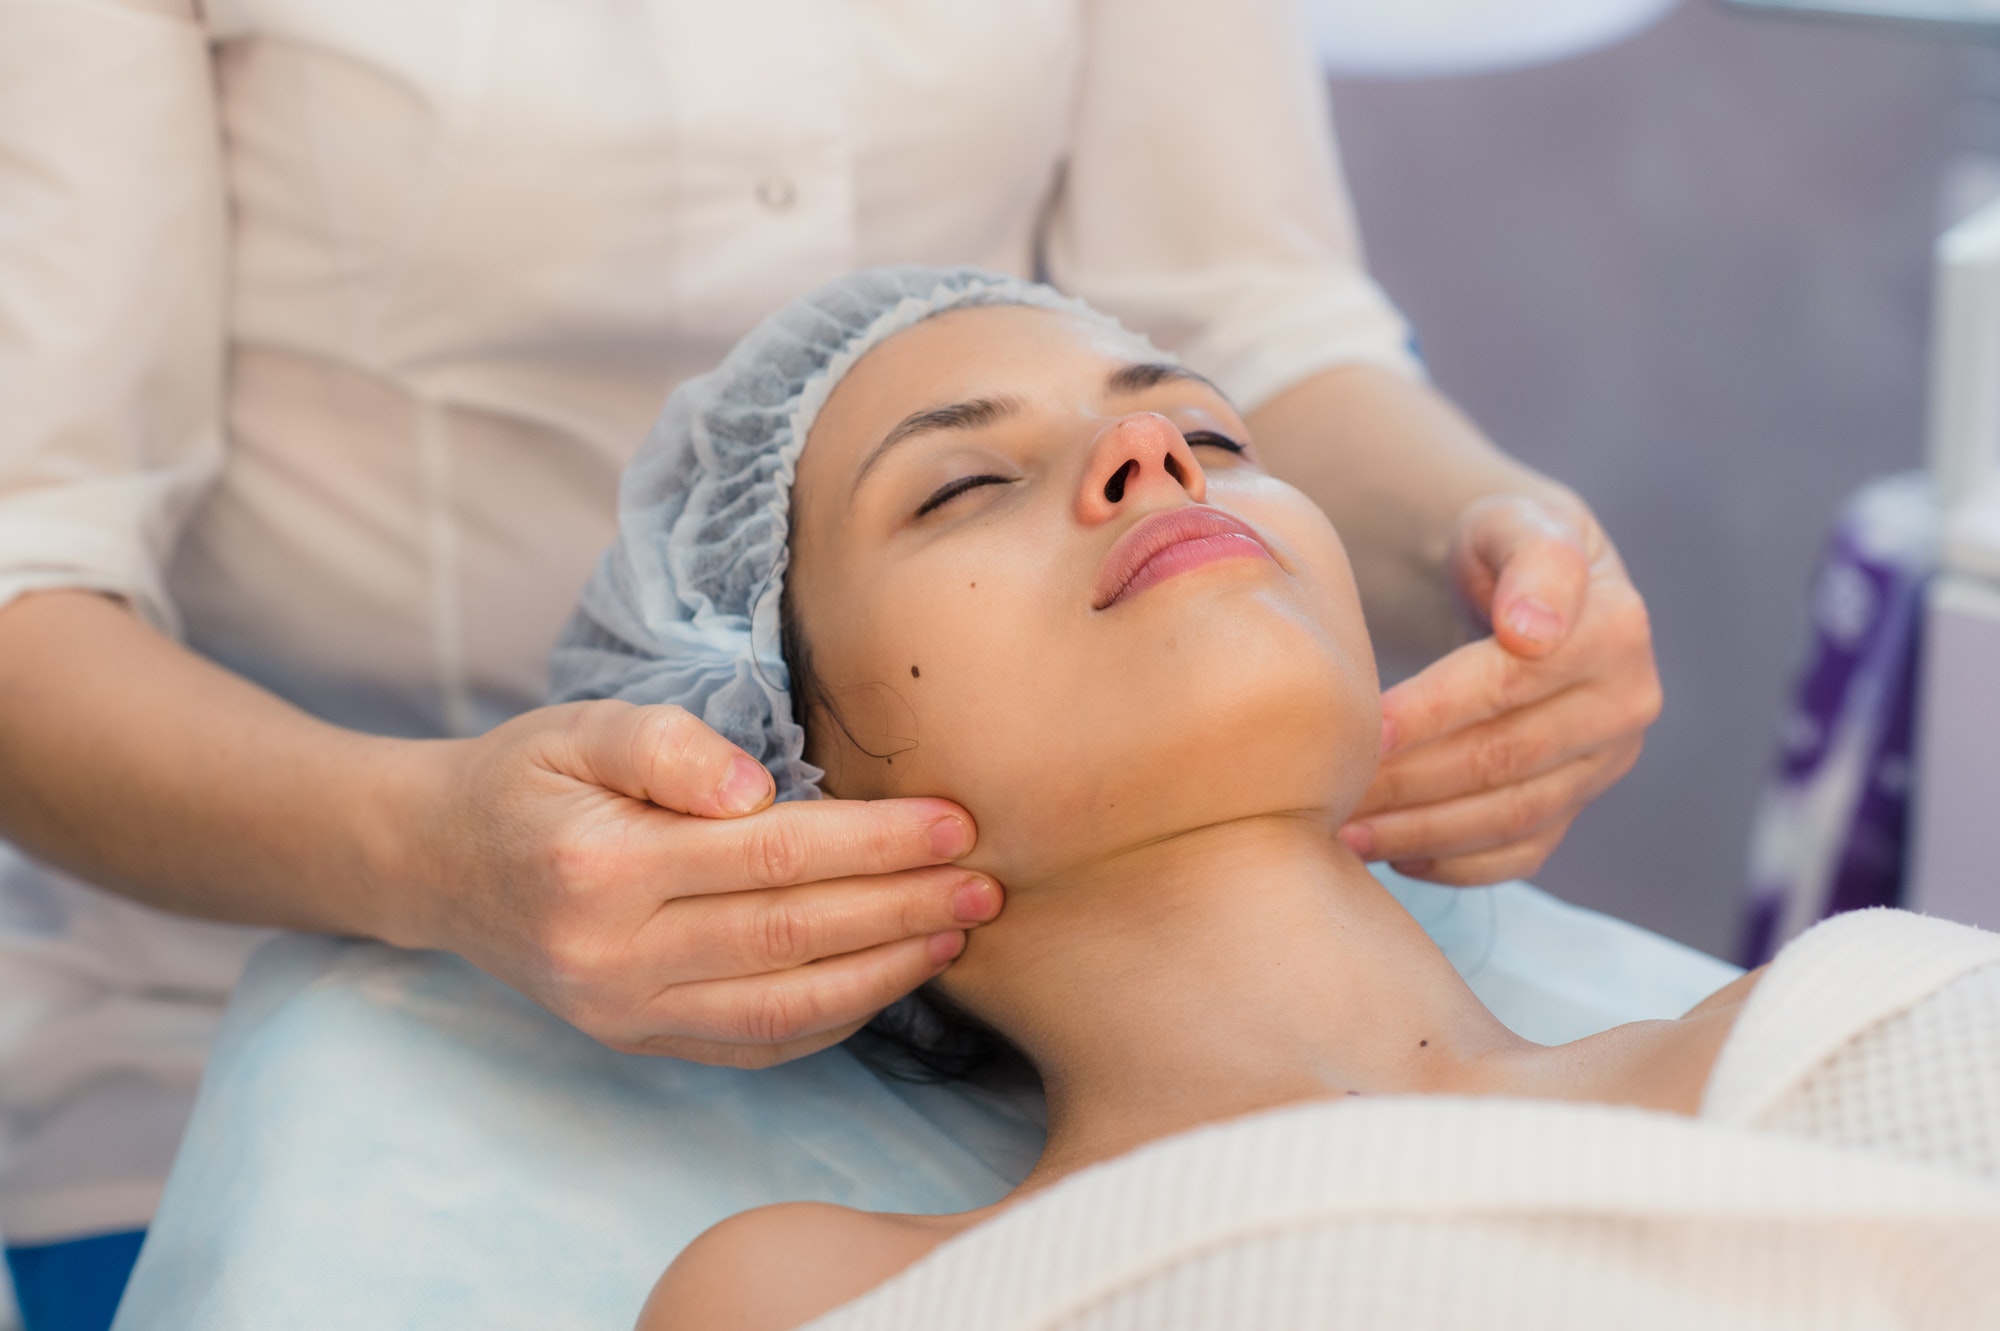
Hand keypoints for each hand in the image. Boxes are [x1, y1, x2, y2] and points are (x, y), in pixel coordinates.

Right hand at [388, 700, 1000, 1066]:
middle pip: (791, 936)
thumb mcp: (580, 727)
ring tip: (956, 934)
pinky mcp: (635, 1041)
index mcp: (602, 867)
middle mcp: (612, 956)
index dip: (875, 843)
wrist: (438, 862)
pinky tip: (888, 981)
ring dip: (883, 974)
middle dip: (902, 910)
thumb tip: (761, 789)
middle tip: (987, 884)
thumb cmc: (526, 779)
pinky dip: (830, 1021)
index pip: (773, 855)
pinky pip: (752, 1046)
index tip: (954, 822)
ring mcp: (623, 1013)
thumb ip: (669, 747)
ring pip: (781, 1009)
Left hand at [1338, 495, 1661, 885]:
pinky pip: (1521, 853)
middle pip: (1506, 757)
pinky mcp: (1579, 802)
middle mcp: (1625, 703)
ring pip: (1512, 816)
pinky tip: (1392, 854)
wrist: (1528, 592)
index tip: (1369, 728)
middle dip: (1412, 782)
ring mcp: (1605, 762)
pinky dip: (1457, 865)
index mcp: (1615, 629)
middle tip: (1335, 792)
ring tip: (1347, 833)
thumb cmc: (1504, 550)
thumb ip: (1530, 558)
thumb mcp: (1514, 523)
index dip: (1435, 710)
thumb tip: (1532, 630)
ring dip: (1424, 832)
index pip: (1511, 681)